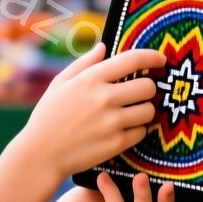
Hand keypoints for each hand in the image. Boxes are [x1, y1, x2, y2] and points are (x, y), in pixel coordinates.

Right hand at [13, 43, 165, 180]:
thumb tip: (103, 47)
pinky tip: (123, 130)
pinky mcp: (117, 144)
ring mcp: (112, 122)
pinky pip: (142, 132)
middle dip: (146, 89)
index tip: (161, 60)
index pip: (133, 60)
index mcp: (91, 79)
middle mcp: (105, 98)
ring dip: (144, 111)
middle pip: (148, 87)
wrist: (41, 154)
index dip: (153, 57)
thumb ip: (84, 63)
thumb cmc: (49, 116)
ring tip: (131, 113)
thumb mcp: (60, 83)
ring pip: (149, 111)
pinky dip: (137, 130)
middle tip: (137, 94)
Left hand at [40, 172, 175, 201]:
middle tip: (170, 183)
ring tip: (140, 177)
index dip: (174, 196)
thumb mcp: (107, 179)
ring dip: (144, 197)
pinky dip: (113, 193)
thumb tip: (136, 134)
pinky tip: (103, 177)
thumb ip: (124, 169)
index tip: (177, 175)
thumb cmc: (82, 195)